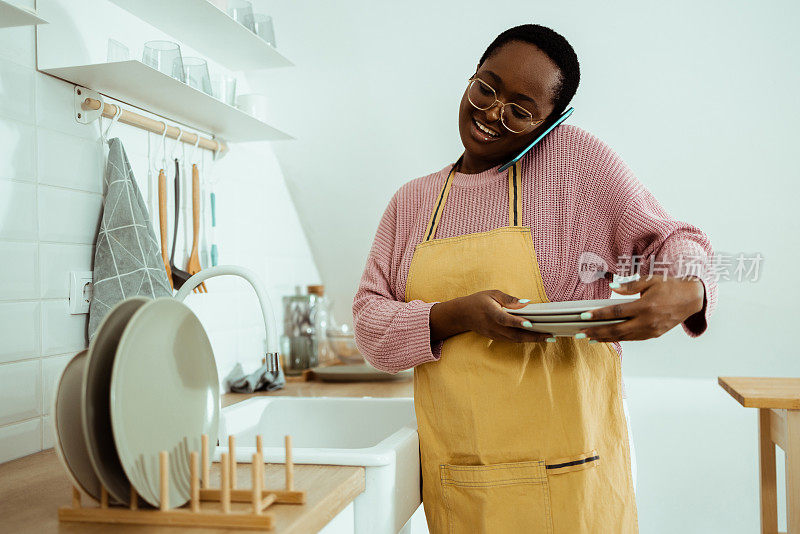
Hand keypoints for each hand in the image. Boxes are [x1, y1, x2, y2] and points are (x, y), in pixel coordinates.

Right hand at [430, 290, 549, 343]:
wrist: (462, 314)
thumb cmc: (478, 301)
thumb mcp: (492, 293)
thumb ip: (509, 299)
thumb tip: (526, 303)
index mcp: (491, 312)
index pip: (505, 319)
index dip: (517, 322)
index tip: (530, 323)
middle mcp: (493, 326)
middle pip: (515, 334)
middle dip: (534, 336)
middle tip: (550, 335)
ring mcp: (494, 334)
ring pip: (515, 340)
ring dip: (532, 339)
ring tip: (548, 337)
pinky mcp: (496, 338)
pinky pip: (512, 340)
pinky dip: (525, 339)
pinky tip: (536, 337)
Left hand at [578, 275, 704, 341]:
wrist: (691, 299)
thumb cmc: (670, 286)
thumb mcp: (650, 280)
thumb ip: (630, 285)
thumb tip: (612, 287)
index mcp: (645, 306)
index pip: (616, 312)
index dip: (599, 314)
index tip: (584, 316)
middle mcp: (648, 321)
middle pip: (616, 329)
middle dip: (596, 332)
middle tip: (580, 333)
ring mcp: (651, 330)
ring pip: (623, 337)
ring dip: (605, 338)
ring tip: (589, 338)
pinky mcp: (654, 335)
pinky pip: (632, 338)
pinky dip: (618, 339)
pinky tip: (607, 338)